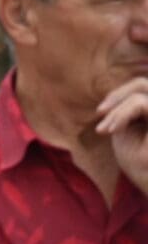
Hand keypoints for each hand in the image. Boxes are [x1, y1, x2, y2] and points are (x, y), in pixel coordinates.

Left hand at [97, 78, 147, 193]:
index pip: (142, 86)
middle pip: (143, 82)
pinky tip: (111, 131)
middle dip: (117, 95)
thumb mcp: (126, 127)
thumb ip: (126, 107)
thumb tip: (115, 91)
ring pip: (142, 88)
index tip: (100, 111)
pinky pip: (141, 103)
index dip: (119, 94)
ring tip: (105, 129)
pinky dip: (121, 114)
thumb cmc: (137, 161)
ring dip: (118, 108)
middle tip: (100, 112)